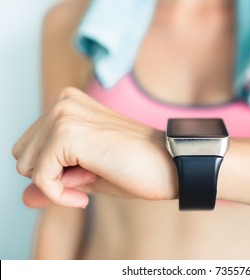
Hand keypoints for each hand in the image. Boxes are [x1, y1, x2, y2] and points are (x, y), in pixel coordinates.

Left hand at [12, 87, 177, 207]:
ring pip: (26, 166)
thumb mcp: (86, 177)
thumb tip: (25, 198)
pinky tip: (84, 196)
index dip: (54, 171)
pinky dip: (58, 196)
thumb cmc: (135, 168)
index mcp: (68, 104)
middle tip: (89, 175)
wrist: (170, 165)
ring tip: (93, 176)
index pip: (31, 147)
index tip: (87, 174)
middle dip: (52, 175)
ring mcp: (64, 115)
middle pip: (23, 155)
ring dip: (57, 184)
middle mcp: (63, 103)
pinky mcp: (68, 134)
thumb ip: (54, 182)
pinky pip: (40, 178)